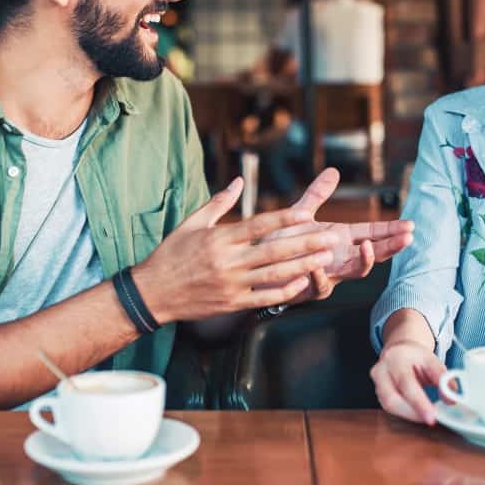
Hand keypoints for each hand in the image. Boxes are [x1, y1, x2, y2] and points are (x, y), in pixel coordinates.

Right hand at [133, 178, 340, 322]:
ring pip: (275, 274)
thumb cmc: (171, 254)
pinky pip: (265, 297)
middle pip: (274, 250)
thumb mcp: (191, 223)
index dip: (284, 220)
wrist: (152, 293)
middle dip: (306, 243)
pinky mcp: (233, 303)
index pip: (258, 225)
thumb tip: (239, 182)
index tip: (307, 214)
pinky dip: (285, 291)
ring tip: (326, 257)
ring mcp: (232, 284)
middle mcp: (228, 261)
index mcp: (220, 238)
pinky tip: (303, 282)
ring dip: (303, 265)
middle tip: (331, 237)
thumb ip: (219, 203)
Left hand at [264, 168, 413, 303]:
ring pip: (353, 271)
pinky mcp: (308, 287)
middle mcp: (338, 257)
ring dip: (364, 260)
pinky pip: (319, 285)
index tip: (409, 225)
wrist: (257, 262)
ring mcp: (327, 274)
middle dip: (391, 245)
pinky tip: (319, 265)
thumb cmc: (281, 240)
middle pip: (373, 253)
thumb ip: (317, 195)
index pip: (372, 233)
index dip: (391, 230)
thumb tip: (334, 171)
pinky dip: (320, 275)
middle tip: (407, 238)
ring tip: (369, 246)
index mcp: (340, 238)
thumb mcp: (301, 213)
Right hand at [370, 340, 445, 424]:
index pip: (405, 382)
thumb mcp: (432, 360)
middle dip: (413, 413)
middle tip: (432, 420)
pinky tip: (418, 413)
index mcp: (395, 358)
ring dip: (410, 415)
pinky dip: (406, 413)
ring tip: (427, 415)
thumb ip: (442, 378)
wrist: (399, 351)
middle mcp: (381, 370)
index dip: (419, 402)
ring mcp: (377, 383)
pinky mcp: (378, 394)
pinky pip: (390, 409)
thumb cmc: (415, 357)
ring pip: (389, 406)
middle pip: (391, 398)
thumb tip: (451, 399)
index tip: (432, 417)